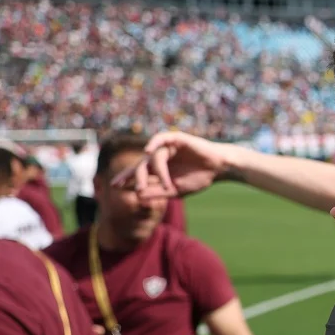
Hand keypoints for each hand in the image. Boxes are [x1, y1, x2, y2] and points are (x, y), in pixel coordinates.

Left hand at [109, 131, 238, 199]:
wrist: (219, 169)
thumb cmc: (199, 178)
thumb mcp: (175, 190)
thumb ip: (157, 193)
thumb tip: (138, 196)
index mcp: (158, 168)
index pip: (138, 172)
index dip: (126, 178)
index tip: (115, 186)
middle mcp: (160, 156)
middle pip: (141, 165)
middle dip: (136, 177)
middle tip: (137, 189)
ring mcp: (167, 147)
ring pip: (153, 158)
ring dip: (157, 172)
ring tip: (165, 185)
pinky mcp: (176, 138)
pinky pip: (161, 138)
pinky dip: (153, 143)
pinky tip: (148, 151)